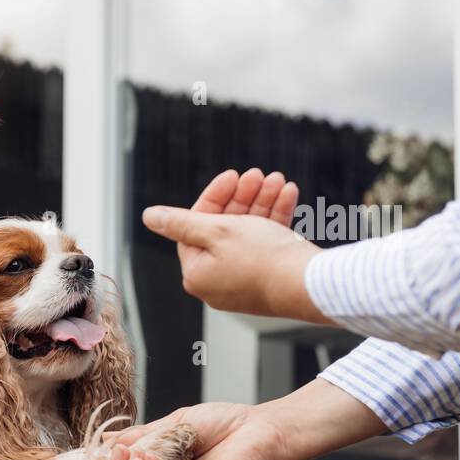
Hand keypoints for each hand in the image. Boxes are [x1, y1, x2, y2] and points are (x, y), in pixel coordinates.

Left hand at [142, 168, 332, 323]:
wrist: (309, 284)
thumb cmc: (261, 260)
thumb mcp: (216, 232)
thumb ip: (181, 222)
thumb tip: (150, 217)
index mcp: (197, 273)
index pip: (195, 226)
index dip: (214, 197)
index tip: (232, 176)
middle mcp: (218, 281)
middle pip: (224, 228)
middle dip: (243, 197)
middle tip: (257, 175)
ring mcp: (245, 281)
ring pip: (250, 233)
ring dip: (263, 202)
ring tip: (278, 180)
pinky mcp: (270, 278)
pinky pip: (267, 245)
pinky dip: (277, 219)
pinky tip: (289, 194)